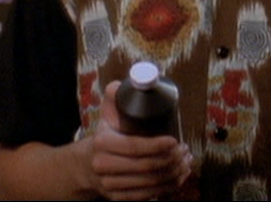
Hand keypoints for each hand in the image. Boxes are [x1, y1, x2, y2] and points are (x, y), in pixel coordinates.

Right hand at [88, 80, 191, 200]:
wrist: (84, 166)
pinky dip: (168, 187)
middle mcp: (104, 166)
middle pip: (146, 166)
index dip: (158, 145)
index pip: (134, 146)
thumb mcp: (105, 115)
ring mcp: (111, 185)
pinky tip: (178, 176)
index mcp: (102, 143)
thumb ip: (116, 96)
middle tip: (185, 150)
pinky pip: (149, 195)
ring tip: (186, 161)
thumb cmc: (103, 137)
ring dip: (174, 173)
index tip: (175, 140)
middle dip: (171, 159)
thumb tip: (130, 80)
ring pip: (151, 183)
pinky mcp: (119, 198)